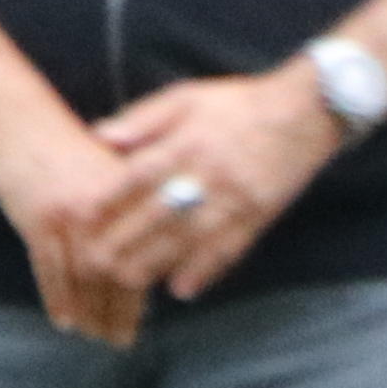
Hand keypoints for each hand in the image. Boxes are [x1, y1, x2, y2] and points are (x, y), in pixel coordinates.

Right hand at [0, 104, 155, 348]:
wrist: (17, 116)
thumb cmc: (61, 144)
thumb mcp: (103, 169)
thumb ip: (124, 208)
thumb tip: (142, 257)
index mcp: (128, 194)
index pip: (143, 255)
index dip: (142, 294)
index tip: (141, 320)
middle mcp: (104, 207)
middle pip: (117, 272)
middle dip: (118, 313)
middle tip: (119, 341)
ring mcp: (70, 214)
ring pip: (85, 277)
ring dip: (90, 313)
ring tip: (93, 335)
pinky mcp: (38, 218)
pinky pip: (50, 270)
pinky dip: (58, 299)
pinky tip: (63, 320)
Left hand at [84, 63, 346, 301]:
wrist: (305, 111)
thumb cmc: (238, 103)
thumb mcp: (187, 96)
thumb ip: (142, 118)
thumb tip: (99, 134)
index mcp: (186, 142)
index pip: (139, 175)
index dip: (109, 198)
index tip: (81, 218)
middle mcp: (208, 174)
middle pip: (159, 213)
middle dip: (125, 240)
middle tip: (94, 263)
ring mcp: (235, 198)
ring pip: (190, 238)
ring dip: (158, 263)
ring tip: (128, 284)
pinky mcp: (259, 216)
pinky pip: (229, 249)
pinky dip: (205, 271)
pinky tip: (182, 291)